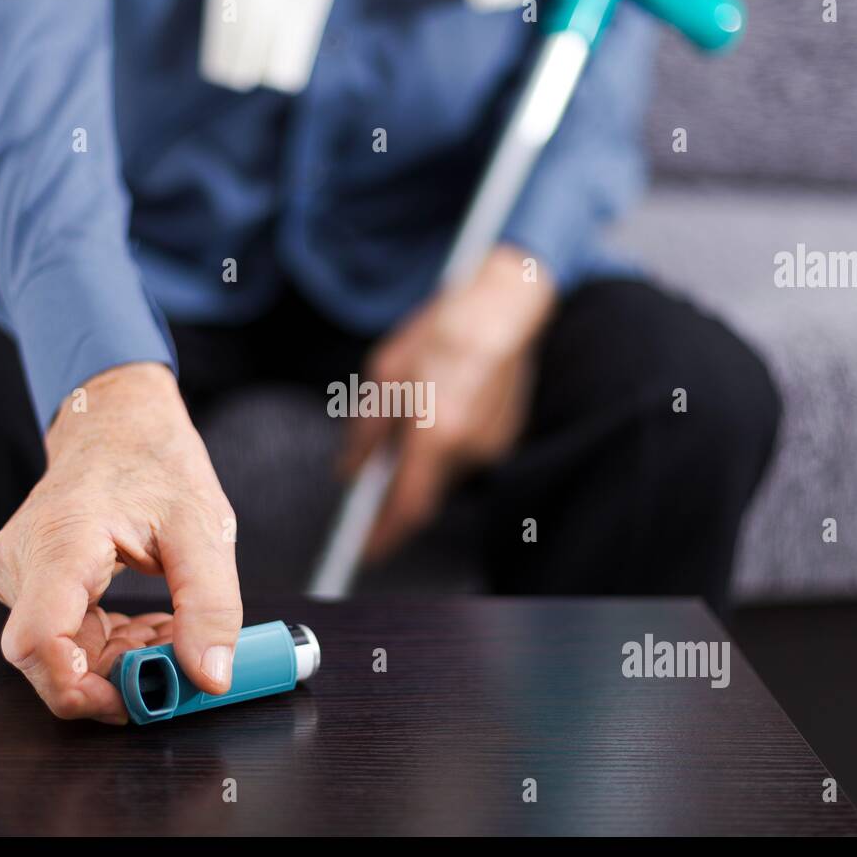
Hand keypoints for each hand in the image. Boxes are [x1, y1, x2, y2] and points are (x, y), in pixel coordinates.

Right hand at [0, 362, 241, 723]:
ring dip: (124, 659)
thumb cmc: (155, 463)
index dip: (78, 688)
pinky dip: (115, 644)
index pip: (38, 640)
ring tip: (173, 626)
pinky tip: (150, 623)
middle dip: (117, 677)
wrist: (119, 425)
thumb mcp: (205, 528)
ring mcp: (19, 576)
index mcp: (60, 541)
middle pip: (50, 659)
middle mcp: (22, 562)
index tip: (134, 701)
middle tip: (178, 661)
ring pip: (64, 654)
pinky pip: (68, 638)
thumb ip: (210, 605)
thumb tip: (209, 676)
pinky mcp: (29, 586)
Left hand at [342, 245, 556, 559]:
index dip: (386, 534)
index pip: (409, 508)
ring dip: (423, 460)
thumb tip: (350, 472)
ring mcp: (493, 446)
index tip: (364, 550)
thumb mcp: (385, 373)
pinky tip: (441, 408)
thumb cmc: (443, 331)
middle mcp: (469, 449)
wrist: (504, 307)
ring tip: (412, 419)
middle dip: (398, 491)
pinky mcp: (506, 437)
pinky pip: (465, 455)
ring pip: (444, 472)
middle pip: (426, 493)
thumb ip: (366, 432)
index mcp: (436, 433)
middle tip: (374, 476)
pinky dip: (446, 444)